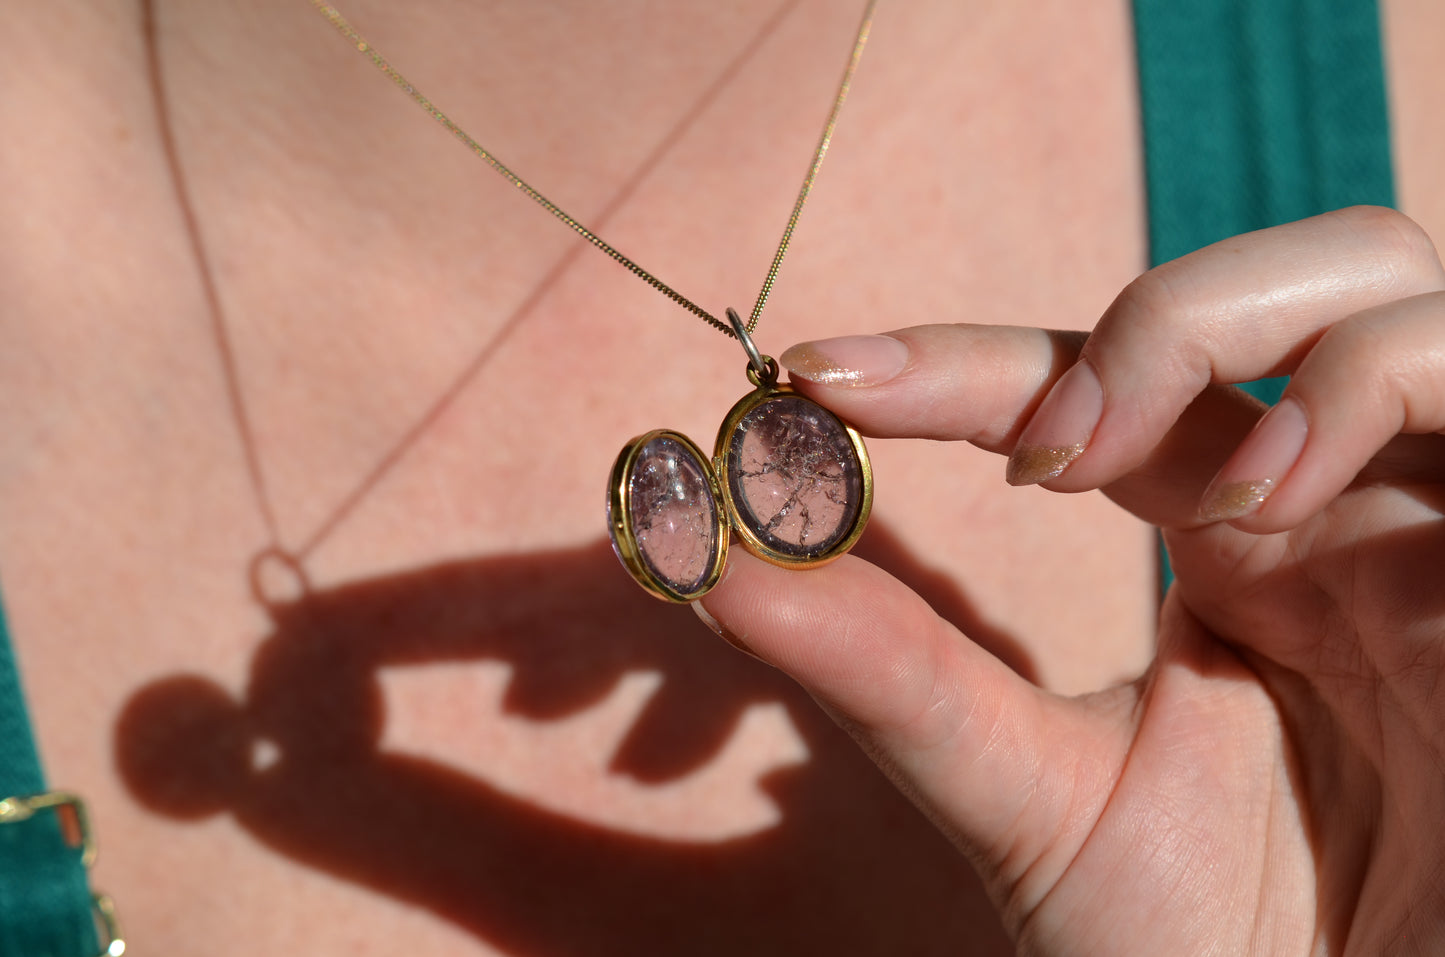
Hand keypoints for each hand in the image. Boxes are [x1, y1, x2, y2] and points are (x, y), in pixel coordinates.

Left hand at [696, 207, 1444, 953]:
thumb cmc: (1201, 939)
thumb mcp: (1029, 797)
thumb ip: (894, 677)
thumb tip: (714, 565)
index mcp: (1223, 535)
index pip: (1091, 382)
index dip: (959, 360)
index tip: (813, 376)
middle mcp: (1331, 499)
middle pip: (1275, 279)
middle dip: (1152, 321)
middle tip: (1044, 456)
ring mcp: (1433, 515)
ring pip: (1389, 290)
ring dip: (1267, 348)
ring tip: (1204, 503)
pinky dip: (1367, 394)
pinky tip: (1272, 514)